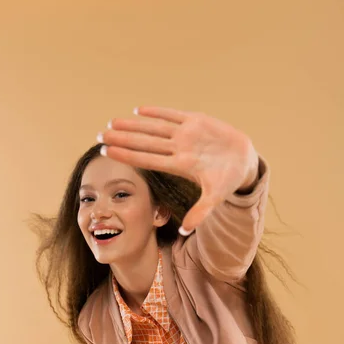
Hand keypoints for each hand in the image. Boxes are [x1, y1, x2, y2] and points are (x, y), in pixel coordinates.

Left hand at [97, 105, 258, 234]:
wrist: (244, 161)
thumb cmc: (227, 181)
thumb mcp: (214, 198)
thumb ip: (199, 213)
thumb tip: (186, 233)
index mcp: (180, 166)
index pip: (147, 160)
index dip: (127, 155)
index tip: (107, 152)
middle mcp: (179, 149)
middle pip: (144, 143)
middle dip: (122, 138)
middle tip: (99, 135)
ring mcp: (187, 134)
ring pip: (154, 128)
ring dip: (134, 125)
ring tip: (112, 122)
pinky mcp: (198, 121)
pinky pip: (174, 115)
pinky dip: (158, 112)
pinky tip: (139, 110)